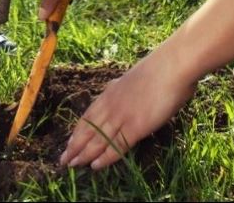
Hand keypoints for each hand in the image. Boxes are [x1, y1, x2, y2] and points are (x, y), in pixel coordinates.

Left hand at [59, 52, 195, 169]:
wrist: (170, 67)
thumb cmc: (158, 72)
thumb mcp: (131, 82)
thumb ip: (123, 93)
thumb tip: (122, 98)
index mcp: (108, 95)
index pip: (87, 118)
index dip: (77, 132)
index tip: (68, 143)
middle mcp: (110, 106)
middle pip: (87, 130)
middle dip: (74, 146)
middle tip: (63, 160)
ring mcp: (121, 117)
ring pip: (97, 140)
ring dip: (83, 154)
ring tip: (72, 165)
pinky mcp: (135, 127)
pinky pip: (116, 146)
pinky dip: (105, 157)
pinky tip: (95, 166)